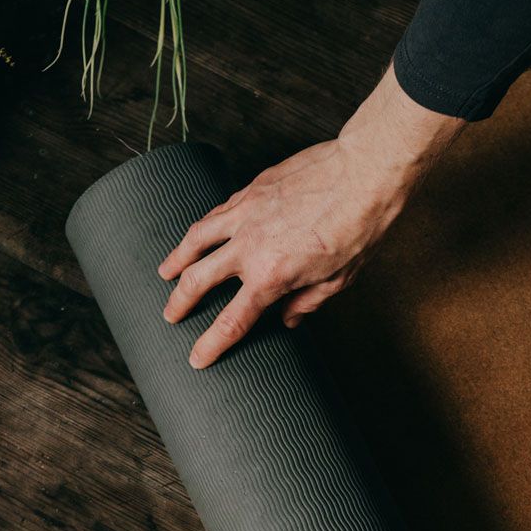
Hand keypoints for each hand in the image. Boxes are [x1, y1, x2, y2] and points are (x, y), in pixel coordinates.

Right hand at [157, 66, 463, 367]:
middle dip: (180, 302)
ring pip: (197, 239)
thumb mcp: (339, 279)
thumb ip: (307, 302)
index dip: (211, 344)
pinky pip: (215, 212)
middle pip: (199, 280)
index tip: (197, 358)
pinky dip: (201, 227)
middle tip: (170, 316)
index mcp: (271, 276)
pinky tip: (197, 233)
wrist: (365, 172)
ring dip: (177, 259)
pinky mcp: (251, 189)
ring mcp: (246, 213)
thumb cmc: (360, 226)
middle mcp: (249, 246)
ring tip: (165, 272)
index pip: (231, 320)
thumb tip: (287, 318)